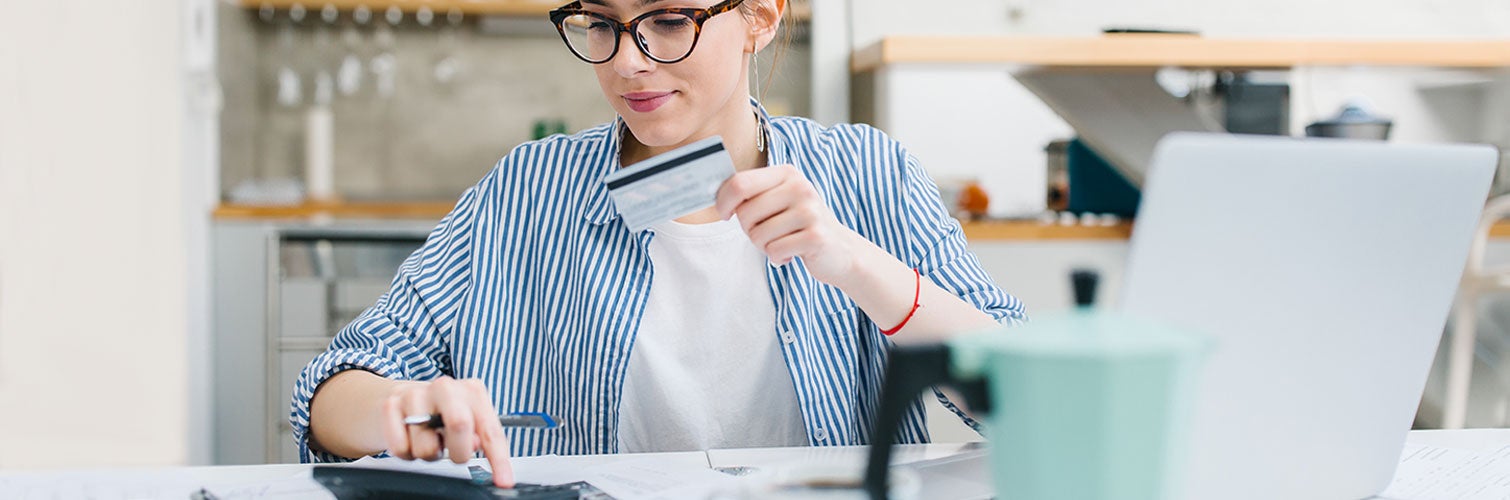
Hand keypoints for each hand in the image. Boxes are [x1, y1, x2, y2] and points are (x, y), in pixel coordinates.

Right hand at [381, 376, 513, 486]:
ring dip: (429, 454)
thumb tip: (475, 443)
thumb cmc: (441, 414)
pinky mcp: (389, 405)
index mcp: (472, 390)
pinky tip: (410, 438)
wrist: (401, 398)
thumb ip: (478, 434)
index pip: (489, 429)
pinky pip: (401, 448)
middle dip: (459, 452)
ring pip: (427, 446)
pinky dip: (406, 452)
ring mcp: (415, 394)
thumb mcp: (467, 420)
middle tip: (454, 454)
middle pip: (459, 424)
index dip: (498, 458)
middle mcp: (445, 387)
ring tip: (429, 440)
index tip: (503, 480)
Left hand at [714, 164, 860, 283]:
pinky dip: (778, 257)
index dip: (723, 201)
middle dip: (748, 230)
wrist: (841, 250)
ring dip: (764, 246)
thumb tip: (715, 196)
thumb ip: (752, 194)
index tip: (725, 214)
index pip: (740, 182)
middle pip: (745, 212)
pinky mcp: (815, 236)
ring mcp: (810, 211)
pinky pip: (774, 250)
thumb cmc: (801, 225)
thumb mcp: (779, 200)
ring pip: (758, 235)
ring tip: (783, 242)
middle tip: (767, 234)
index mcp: (787, 173)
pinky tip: (792, 252)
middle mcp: (800, 187)